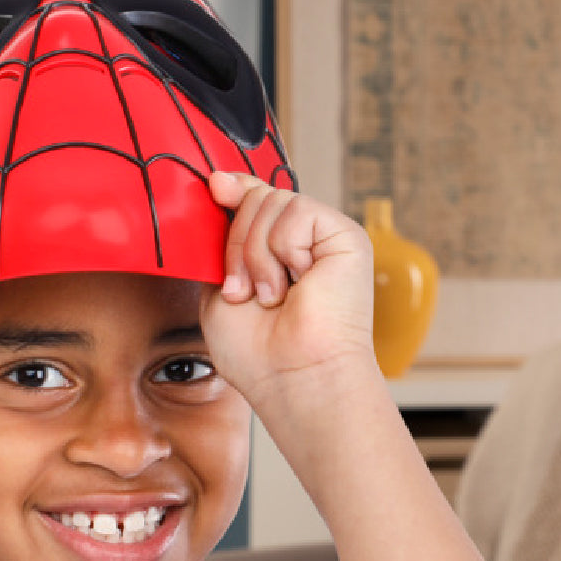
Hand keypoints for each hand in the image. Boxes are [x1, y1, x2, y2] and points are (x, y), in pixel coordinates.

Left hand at [200, 172, 375, 406]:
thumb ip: (220, 240)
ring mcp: (325, 238)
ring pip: (273, 202)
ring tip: (272, 296)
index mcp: (275, 253)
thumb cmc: (256, 352)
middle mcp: (302, 242)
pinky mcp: (346, 236)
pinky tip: (296, 284)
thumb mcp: (220, 286)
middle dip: (237, 245)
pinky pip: (297, 211)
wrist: (292, 378)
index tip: (215, 186)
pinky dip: (283, 250)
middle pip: (257, 197)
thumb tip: (221, 182)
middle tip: (244, 291)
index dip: (235, 188)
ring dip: (256, 256)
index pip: (256, 199)